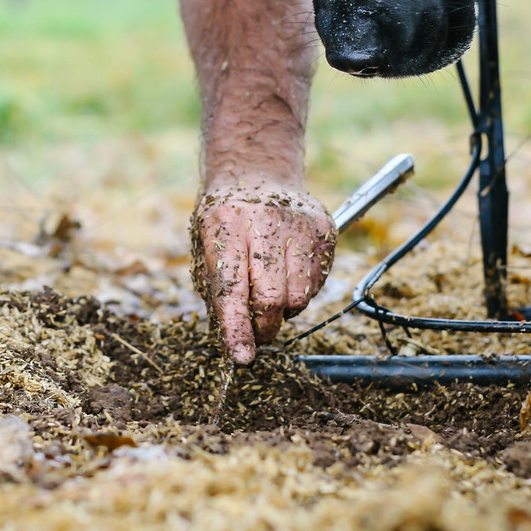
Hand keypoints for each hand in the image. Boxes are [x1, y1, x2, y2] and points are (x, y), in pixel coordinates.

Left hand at [190, 184, 335, 363]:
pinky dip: (300, 292)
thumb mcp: (205, 246)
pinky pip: (317, 284)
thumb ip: (217, 292)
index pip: (232, 288)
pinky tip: (287, 273)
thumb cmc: (225, 220)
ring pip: (300, 297)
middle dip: (264, 326)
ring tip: (270, 293)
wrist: (257, 173)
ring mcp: (301, 223)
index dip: (237, 328)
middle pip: (272, 298)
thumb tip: (235, 344)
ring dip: (284, 310)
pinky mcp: (325, 229)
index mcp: (225, 223)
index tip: (242, 357)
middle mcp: (266, 220)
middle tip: (257, 330)